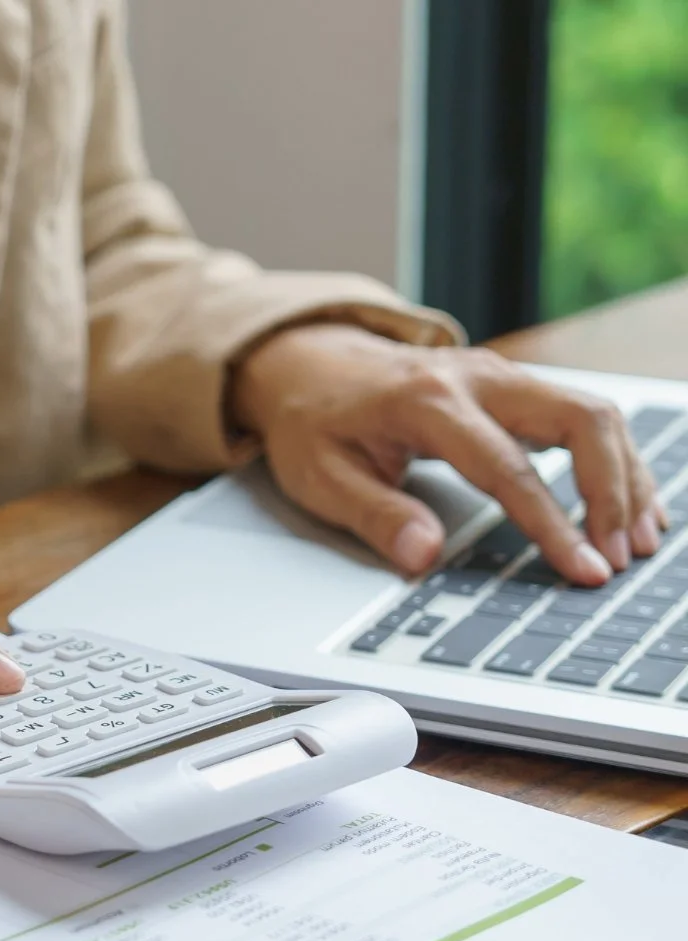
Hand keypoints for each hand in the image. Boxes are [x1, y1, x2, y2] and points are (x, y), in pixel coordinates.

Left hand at [231, 324, 664, 584]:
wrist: (307, 365)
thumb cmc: (313, 422)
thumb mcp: (321, 476)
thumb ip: (375, 515)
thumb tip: (424, 557)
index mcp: (427, 402)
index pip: (507, 469)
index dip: (551, 525)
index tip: (582, 570)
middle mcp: (476, 377)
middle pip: (579, 419)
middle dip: (612, 491)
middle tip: (620, 556)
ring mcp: (499, 376)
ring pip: (592, 412)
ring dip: (624, 475)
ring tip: (638, 540)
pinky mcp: (510, 386)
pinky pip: (580, 415)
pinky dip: (611, 458)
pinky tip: (626, 503)